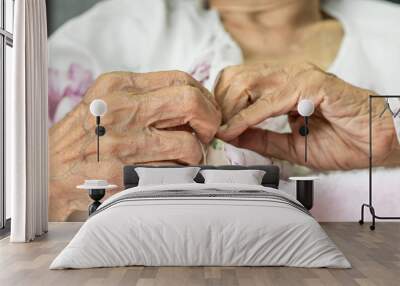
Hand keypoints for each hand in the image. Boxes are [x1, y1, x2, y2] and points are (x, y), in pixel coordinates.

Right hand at [50, 71, 220, 220]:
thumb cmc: (82, 138)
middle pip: (191, 102)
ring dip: (195, 154)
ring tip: (184, 157)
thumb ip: (145, 97)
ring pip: (189, 143)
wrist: (47, 172)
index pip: (181, 80)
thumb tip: (192, 102)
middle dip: (210, 120)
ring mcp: (123, 142)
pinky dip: (179, 174)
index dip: (204, 97)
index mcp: (119, 86)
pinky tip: (167, 173)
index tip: (206, 111)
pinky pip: (173, 172)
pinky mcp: (124, 174)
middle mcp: (122, 109)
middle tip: (206, 133)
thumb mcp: (106, 101)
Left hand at [215, 63, 398, 169]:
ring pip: (248, 84)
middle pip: (236, 78)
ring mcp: (301, 76)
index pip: (237, 82)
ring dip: (231, 110)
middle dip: (221, 106)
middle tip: (217, 130)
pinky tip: (234, 130)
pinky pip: (270, 100)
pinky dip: (248, 117)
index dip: (221, 104)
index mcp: (282, 84)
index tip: (213, 127)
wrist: (375, 147)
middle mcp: (289, 75)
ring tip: (225, 131)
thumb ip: (261, 137)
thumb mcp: (289, 144)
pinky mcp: (313, 84)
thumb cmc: (339, 142)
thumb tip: (232, 134)